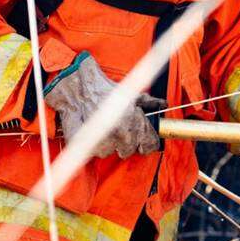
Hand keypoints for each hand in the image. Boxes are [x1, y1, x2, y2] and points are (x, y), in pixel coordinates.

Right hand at [43, 52, 161, 158]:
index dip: (148, 142)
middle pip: (129, 151)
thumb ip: (148, 102)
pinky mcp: (86, 146)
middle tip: (118, 128)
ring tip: (103, 128)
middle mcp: (120, 135)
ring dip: (108, 143)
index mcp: (133, 123)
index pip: (149, 145)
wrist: (77, 88)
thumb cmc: (102, 89)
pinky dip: (93, 145)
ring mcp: (103, 142)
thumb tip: (162, 104)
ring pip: (110, 152)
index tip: (144, 139)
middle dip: (125, 141)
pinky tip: (93, 131)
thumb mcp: (129, 93)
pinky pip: (94, 152)